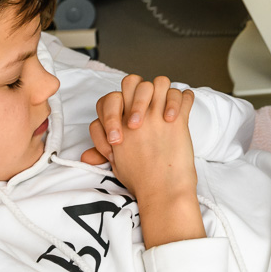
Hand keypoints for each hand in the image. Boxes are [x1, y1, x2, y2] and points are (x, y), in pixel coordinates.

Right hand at [84, 75, 195, 197]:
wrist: (163, 190)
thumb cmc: (140, 180)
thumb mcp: (115, 165)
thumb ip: (104, 151)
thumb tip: (85, 156)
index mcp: (119, 125)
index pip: (108, 99)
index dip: (112, 111)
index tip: (122, 133)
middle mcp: (138, 115)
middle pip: (132, 81)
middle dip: (138, 90)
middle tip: (144, 112)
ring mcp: (158, 115)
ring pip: (160, 82)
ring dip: (164, 92)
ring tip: (165, 111)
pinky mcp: (179, 120)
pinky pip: (185, 96)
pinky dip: (185, 99)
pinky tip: (180, 111)